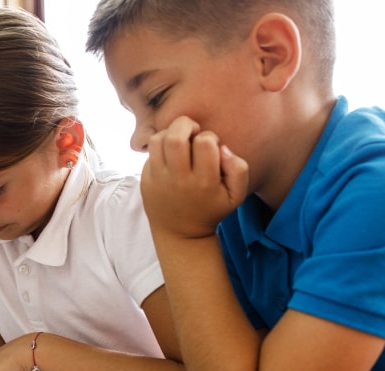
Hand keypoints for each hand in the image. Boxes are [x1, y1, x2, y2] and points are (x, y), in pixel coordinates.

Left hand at [141, 115, 249, 239]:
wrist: (181, 233)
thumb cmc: (212, 208)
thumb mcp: (236, 195)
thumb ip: (239, 168)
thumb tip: (222, 147)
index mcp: (204, 182)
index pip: (205, 143)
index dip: (209, 137)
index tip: (210, 146)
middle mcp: (179, 180)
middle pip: (175, 137)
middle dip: (185, 124)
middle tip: (192, 132)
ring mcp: (158, 180)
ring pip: (158, 140)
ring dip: (170, 133)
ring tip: (180, 141)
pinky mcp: (145, 181)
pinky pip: (149, 153)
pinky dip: (160, 147)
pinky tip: (170, 155)